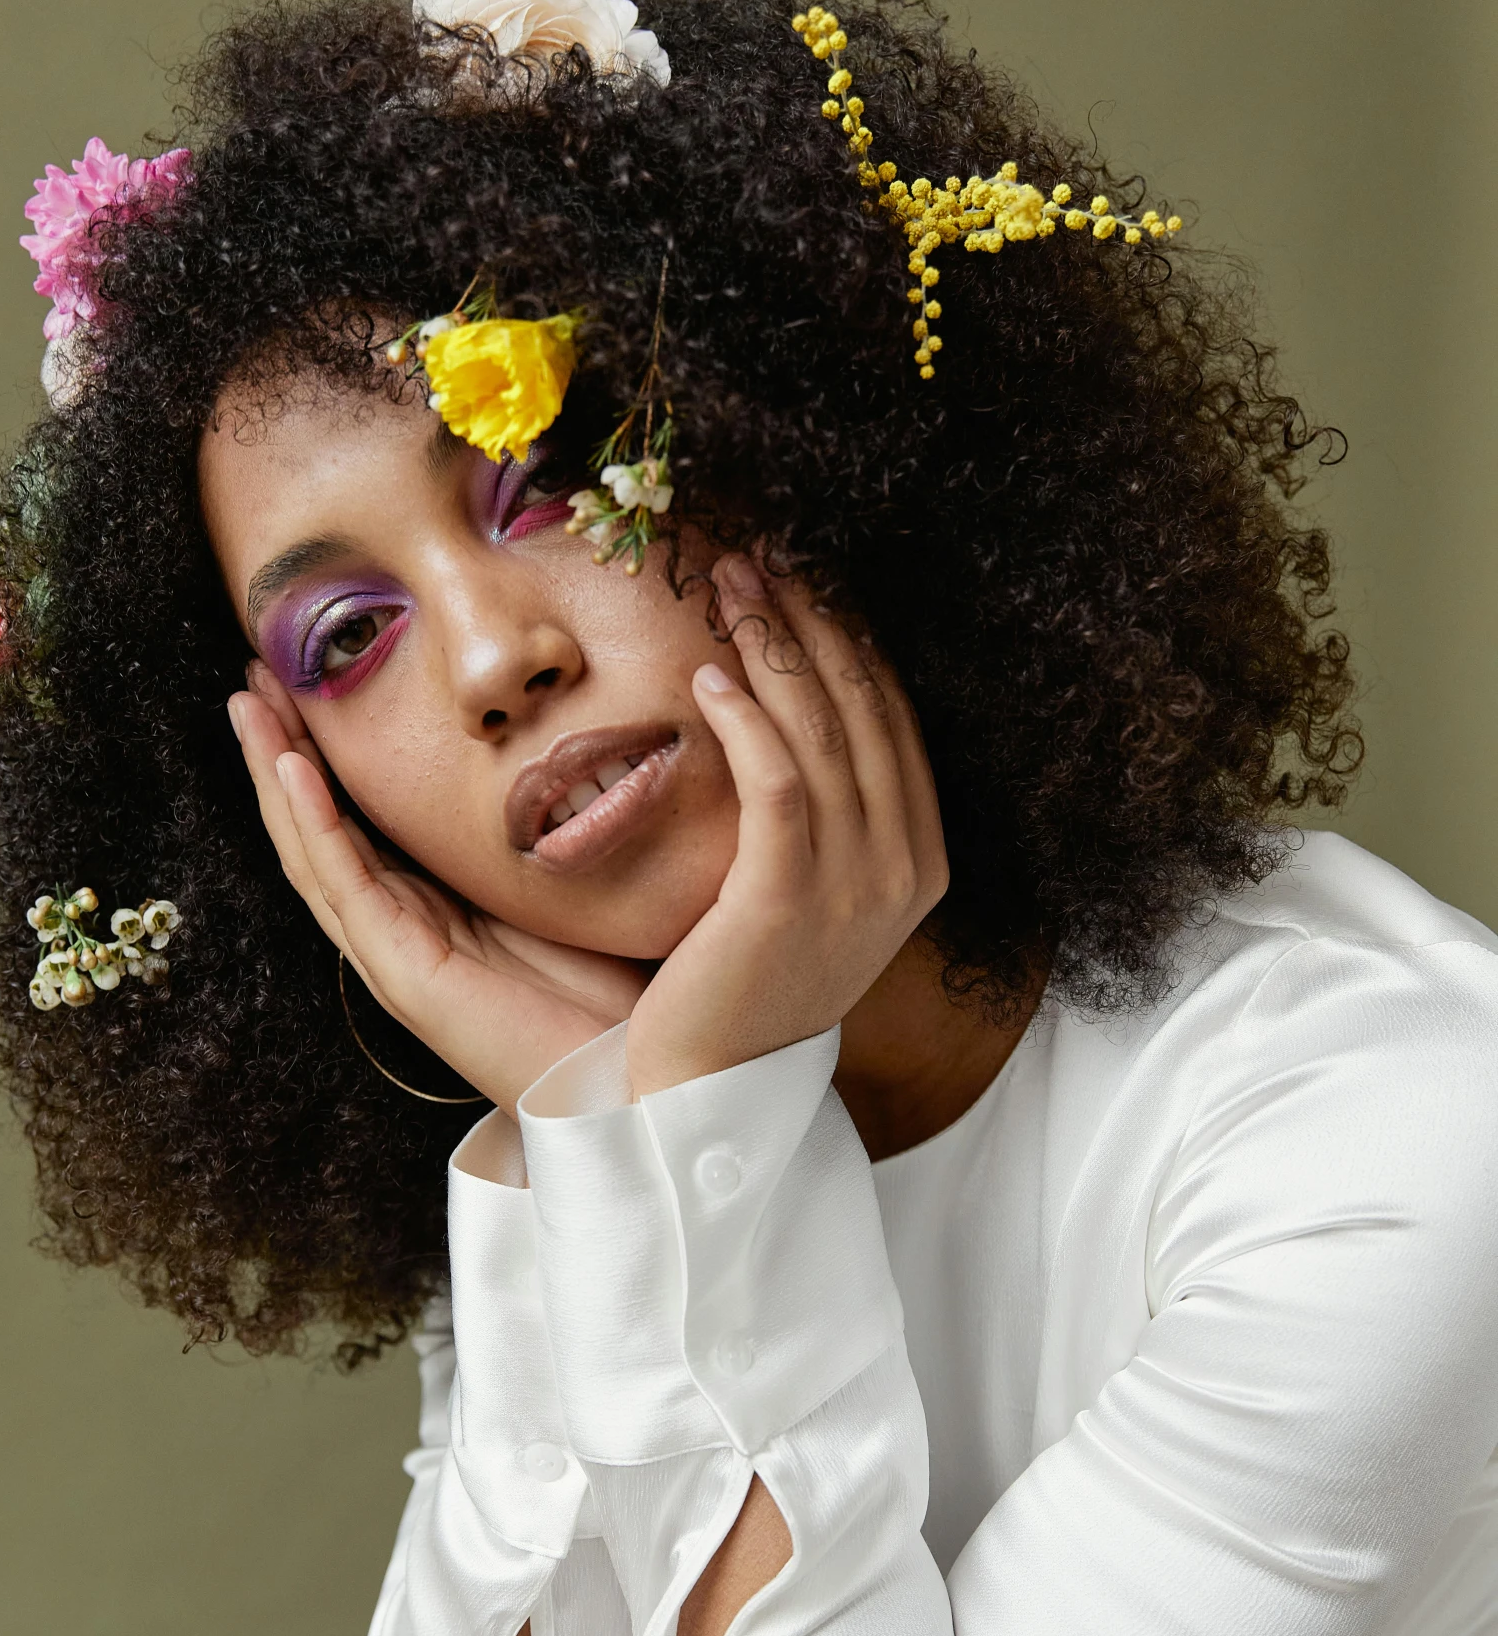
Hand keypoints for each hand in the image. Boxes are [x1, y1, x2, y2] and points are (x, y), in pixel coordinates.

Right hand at [228, 668, 647, 1121]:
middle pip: (319, 828)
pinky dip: (312, 825)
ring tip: (249, 701)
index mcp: (439, 913)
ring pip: (312, 850)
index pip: (362, 822)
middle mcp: (404, 932)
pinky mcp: (406, 975)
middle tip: (256, 670)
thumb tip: (578, 758)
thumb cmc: (620, 999)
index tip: (312, 678)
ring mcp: (396, 955)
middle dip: (282, 749)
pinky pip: (345, 887)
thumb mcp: (576, 892)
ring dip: (275, 774)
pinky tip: (290, 769)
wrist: (640, 1085)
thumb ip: (554, 837)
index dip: (329, 755)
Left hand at [625, 557, 947, 1098]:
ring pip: (824, 733)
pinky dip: (750, 722)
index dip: (851, 636)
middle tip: (757, 552)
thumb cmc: (750, 979)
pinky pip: (780, 784)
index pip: (893, 718)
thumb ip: (827, 813)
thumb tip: (795, 705)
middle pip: (864, 709)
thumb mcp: (811, 889)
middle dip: (812, 618)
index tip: (806, 572)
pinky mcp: (792, 897)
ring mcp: (857, 885)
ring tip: (728, 586)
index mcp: (922, 857)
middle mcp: (905, 867)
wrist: (716, 1084)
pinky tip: (712, 679)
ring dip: (775, 646)